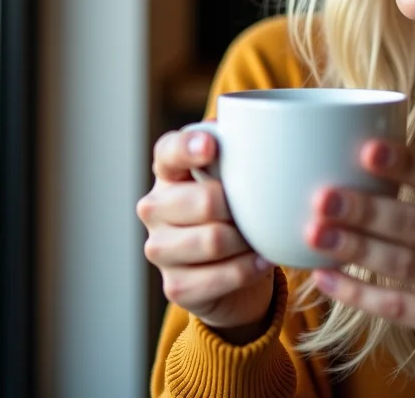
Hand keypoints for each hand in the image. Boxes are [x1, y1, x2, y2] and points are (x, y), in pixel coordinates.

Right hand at [138, 128, 274, 336]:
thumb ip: (243, 150)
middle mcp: (155, 207)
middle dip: (239, 209)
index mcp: (169, 171)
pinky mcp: (174, 285)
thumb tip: (257, 129)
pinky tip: (260, 262)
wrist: (238, 270)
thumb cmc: (239, 210)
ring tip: (260, 238)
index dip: (188, 146)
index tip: (212, 146)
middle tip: (259, 212)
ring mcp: (159, 248)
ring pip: (213, 240)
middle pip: (203, 200)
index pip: (170, 151)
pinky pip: (219, 277)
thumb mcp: (241, 177)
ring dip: (247, 241)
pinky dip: (247, 270)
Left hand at [305, 140, 414, 369]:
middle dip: (366, 209)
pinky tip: (327, 278)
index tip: (366, 149)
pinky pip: (401, 306)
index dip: (405, 163)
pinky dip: (359, 293)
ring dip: (355, 249)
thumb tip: (376, 155)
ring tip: (314, 234)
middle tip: (322, 196)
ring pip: (406, 265)